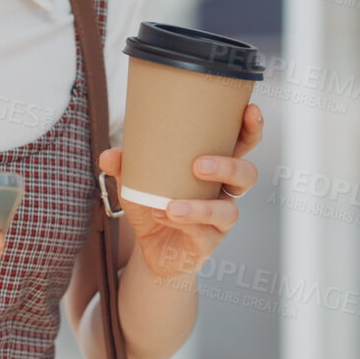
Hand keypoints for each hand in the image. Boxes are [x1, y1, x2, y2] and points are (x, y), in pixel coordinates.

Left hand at [98, 103, 263, 278]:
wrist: (150, 248)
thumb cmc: (154, 203)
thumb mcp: (136, 181)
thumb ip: (124, 165)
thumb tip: (109, 155)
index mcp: (216, 167)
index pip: (242, 145)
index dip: (251, 129)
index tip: (250, 110)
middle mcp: (225, 192)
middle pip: (247, 175)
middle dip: (228, 166)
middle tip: (198, 164)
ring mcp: (220, 220)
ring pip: (227, 211)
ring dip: (200, 207)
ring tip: (172, 204)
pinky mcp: (208, 243)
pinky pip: (203, 234)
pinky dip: (181, 224)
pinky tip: (161, 215)